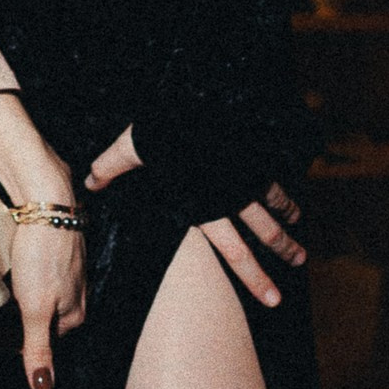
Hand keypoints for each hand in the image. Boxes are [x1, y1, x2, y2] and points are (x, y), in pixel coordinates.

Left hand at [10, 216, 84, 388]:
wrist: (46, 200)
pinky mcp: (51, 257)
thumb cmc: (44, 252)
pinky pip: (29, 281)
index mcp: (73, 317)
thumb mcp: (36, 308)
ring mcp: (62, 277)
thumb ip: (38, 349)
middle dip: (3, 325)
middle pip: (32, 324)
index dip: (3, 343)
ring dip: (5, 306)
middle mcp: (71, 299)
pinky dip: (11, 285)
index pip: (34, 345)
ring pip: (29, 302)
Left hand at [84, 126, 305, 308]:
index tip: (268, 298)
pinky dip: (283, 196)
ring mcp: (245, 175)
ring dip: (286, 231)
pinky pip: (272, 180)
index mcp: (203, 202)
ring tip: (299, 252)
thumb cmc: (163, 123)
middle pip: (260, 237)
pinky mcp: (252, 155)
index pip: (232, 249)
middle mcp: (229, 195)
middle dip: (275, 261)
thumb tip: (90, 181)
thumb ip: (111, 167)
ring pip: (272, 209)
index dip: (251, 275)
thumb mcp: (131, 146)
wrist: (198, 90)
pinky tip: (293, 208)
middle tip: (286, 288)